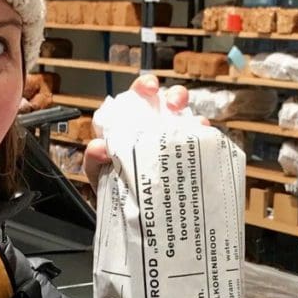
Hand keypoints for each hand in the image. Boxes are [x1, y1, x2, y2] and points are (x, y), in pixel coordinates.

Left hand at [83, 74, 203, 187]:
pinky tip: (203, 148)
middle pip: (169, 101)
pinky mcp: (186, 157)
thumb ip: (93, 158)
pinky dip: (203, 145)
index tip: (149, 89)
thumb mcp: (98, 170)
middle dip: (175, 96)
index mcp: (132, 121)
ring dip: (195, 118)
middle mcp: (155, 125)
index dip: (145, 86)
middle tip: (174, 105)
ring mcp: (173, 140)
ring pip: (189, 121)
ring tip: (197, 125)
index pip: (138, 95)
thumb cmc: (113, 183)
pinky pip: (199, 147)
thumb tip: (99, 147)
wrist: (133, 210)